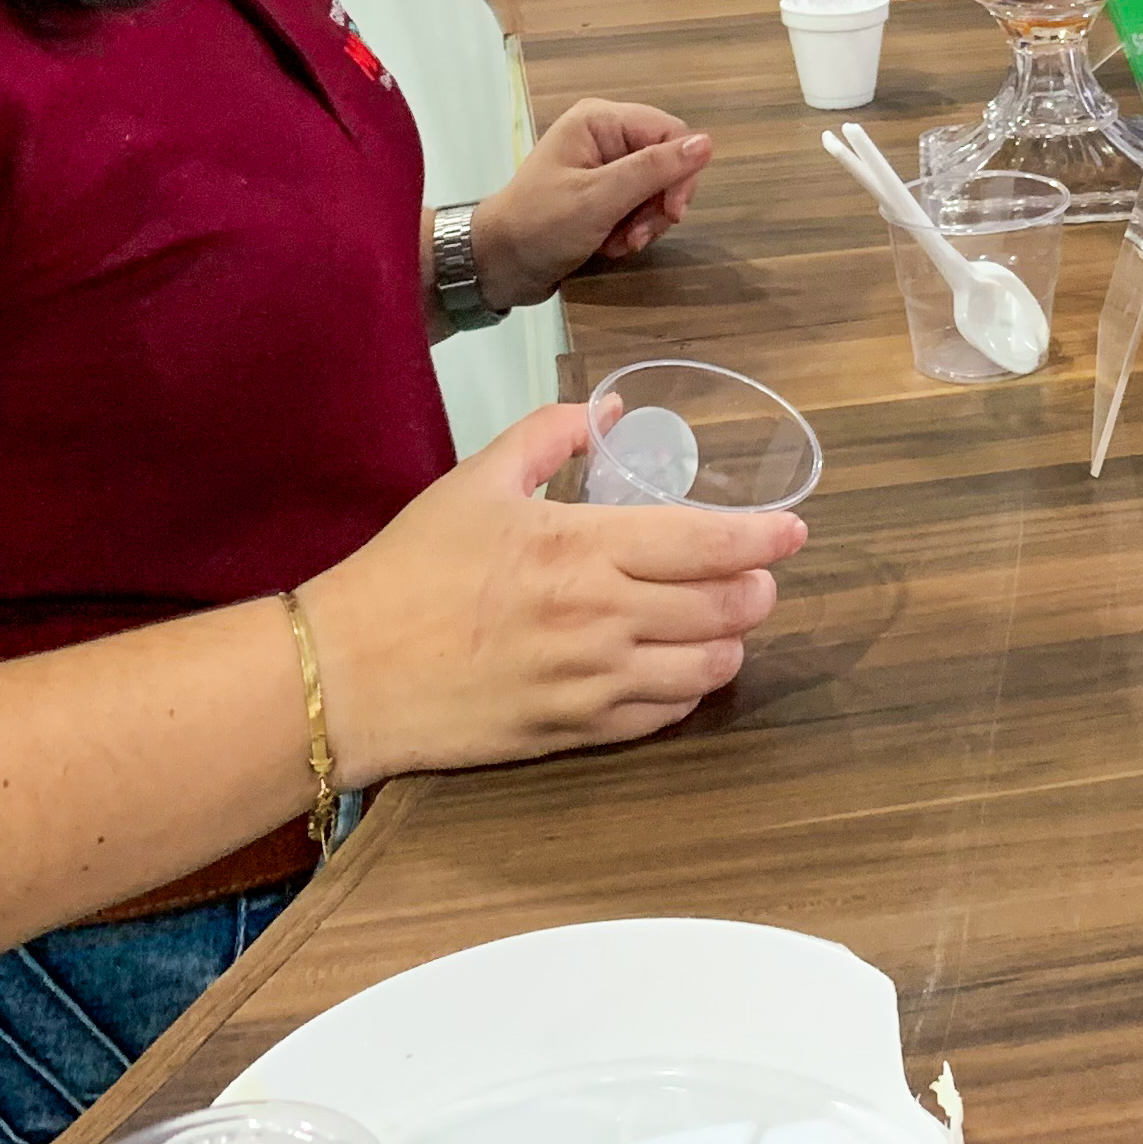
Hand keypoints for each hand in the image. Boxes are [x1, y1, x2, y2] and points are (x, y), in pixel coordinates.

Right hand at [296, 405, 800, 778]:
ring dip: (731, 641)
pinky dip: (689, 689)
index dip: (762, 538)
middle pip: (722, 608)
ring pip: (706, 667)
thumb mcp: (476, 481)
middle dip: (756, 589)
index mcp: (579, 546)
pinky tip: (682, 669)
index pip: (705, 542)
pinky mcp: (576, 732)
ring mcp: (592, 682)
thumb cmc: (409, 570)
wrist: (348, 672)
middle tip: (760, 575)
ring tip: (727, 622)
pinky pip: (664, 715)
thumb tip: (606, 411)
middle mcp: (599, 617)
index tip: (793, 531)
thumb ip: (549, 438)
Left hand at [471, 98, 710, 309]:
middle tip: (636, 236)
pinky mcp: (601, 194)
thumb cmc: (540, 226)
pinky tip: (610, 245)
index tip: (673, 214)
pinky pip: (639, 206)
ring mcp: (603, 166)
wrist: (497, 266)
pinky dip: (632, 230)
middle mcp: (604, 136)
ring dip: (645, 223)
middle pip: (666, 162)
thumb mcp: (598, 199)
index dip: (680, 173)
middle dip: (658, 204)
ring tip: (619, 244)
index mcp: (600, 121)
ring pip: (656, 189)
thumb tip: (707, 143)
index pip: (670, 133)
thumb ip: (653, 170)